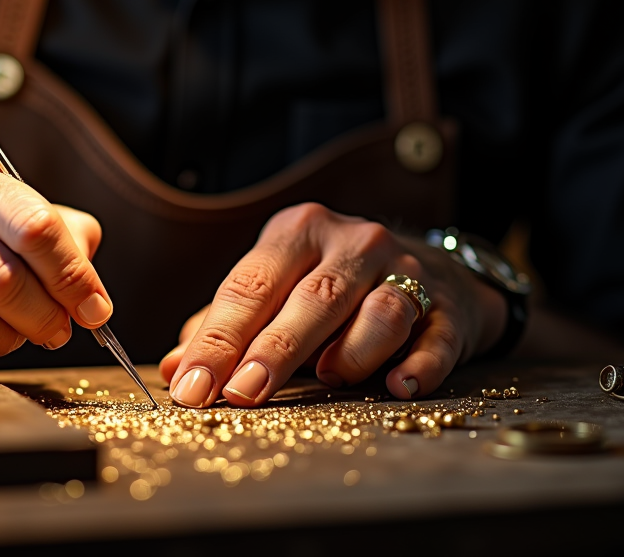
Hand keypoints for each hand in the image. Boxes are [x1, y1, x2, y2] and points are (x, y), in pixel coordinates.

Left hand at [159, 203, 506, 405]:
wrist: (433, 269)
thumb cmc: (335, 283)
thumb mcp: (279, 284)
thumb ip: (227, 322)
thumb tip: (175, 366)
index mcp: (300, 232)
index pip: (252, 283)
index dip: (220, 337)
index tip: (192, 385)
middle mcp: (353, 242)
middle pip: (312, 297)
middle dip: (274, 348)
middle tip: (240, 393)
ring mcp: (406, 269)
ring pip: (380, 309)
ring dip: (351, 349)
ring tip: (328, 379)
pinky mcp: (447, 305)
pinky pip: (435, 335)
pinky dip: (420, 362)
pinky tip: (399, 384)